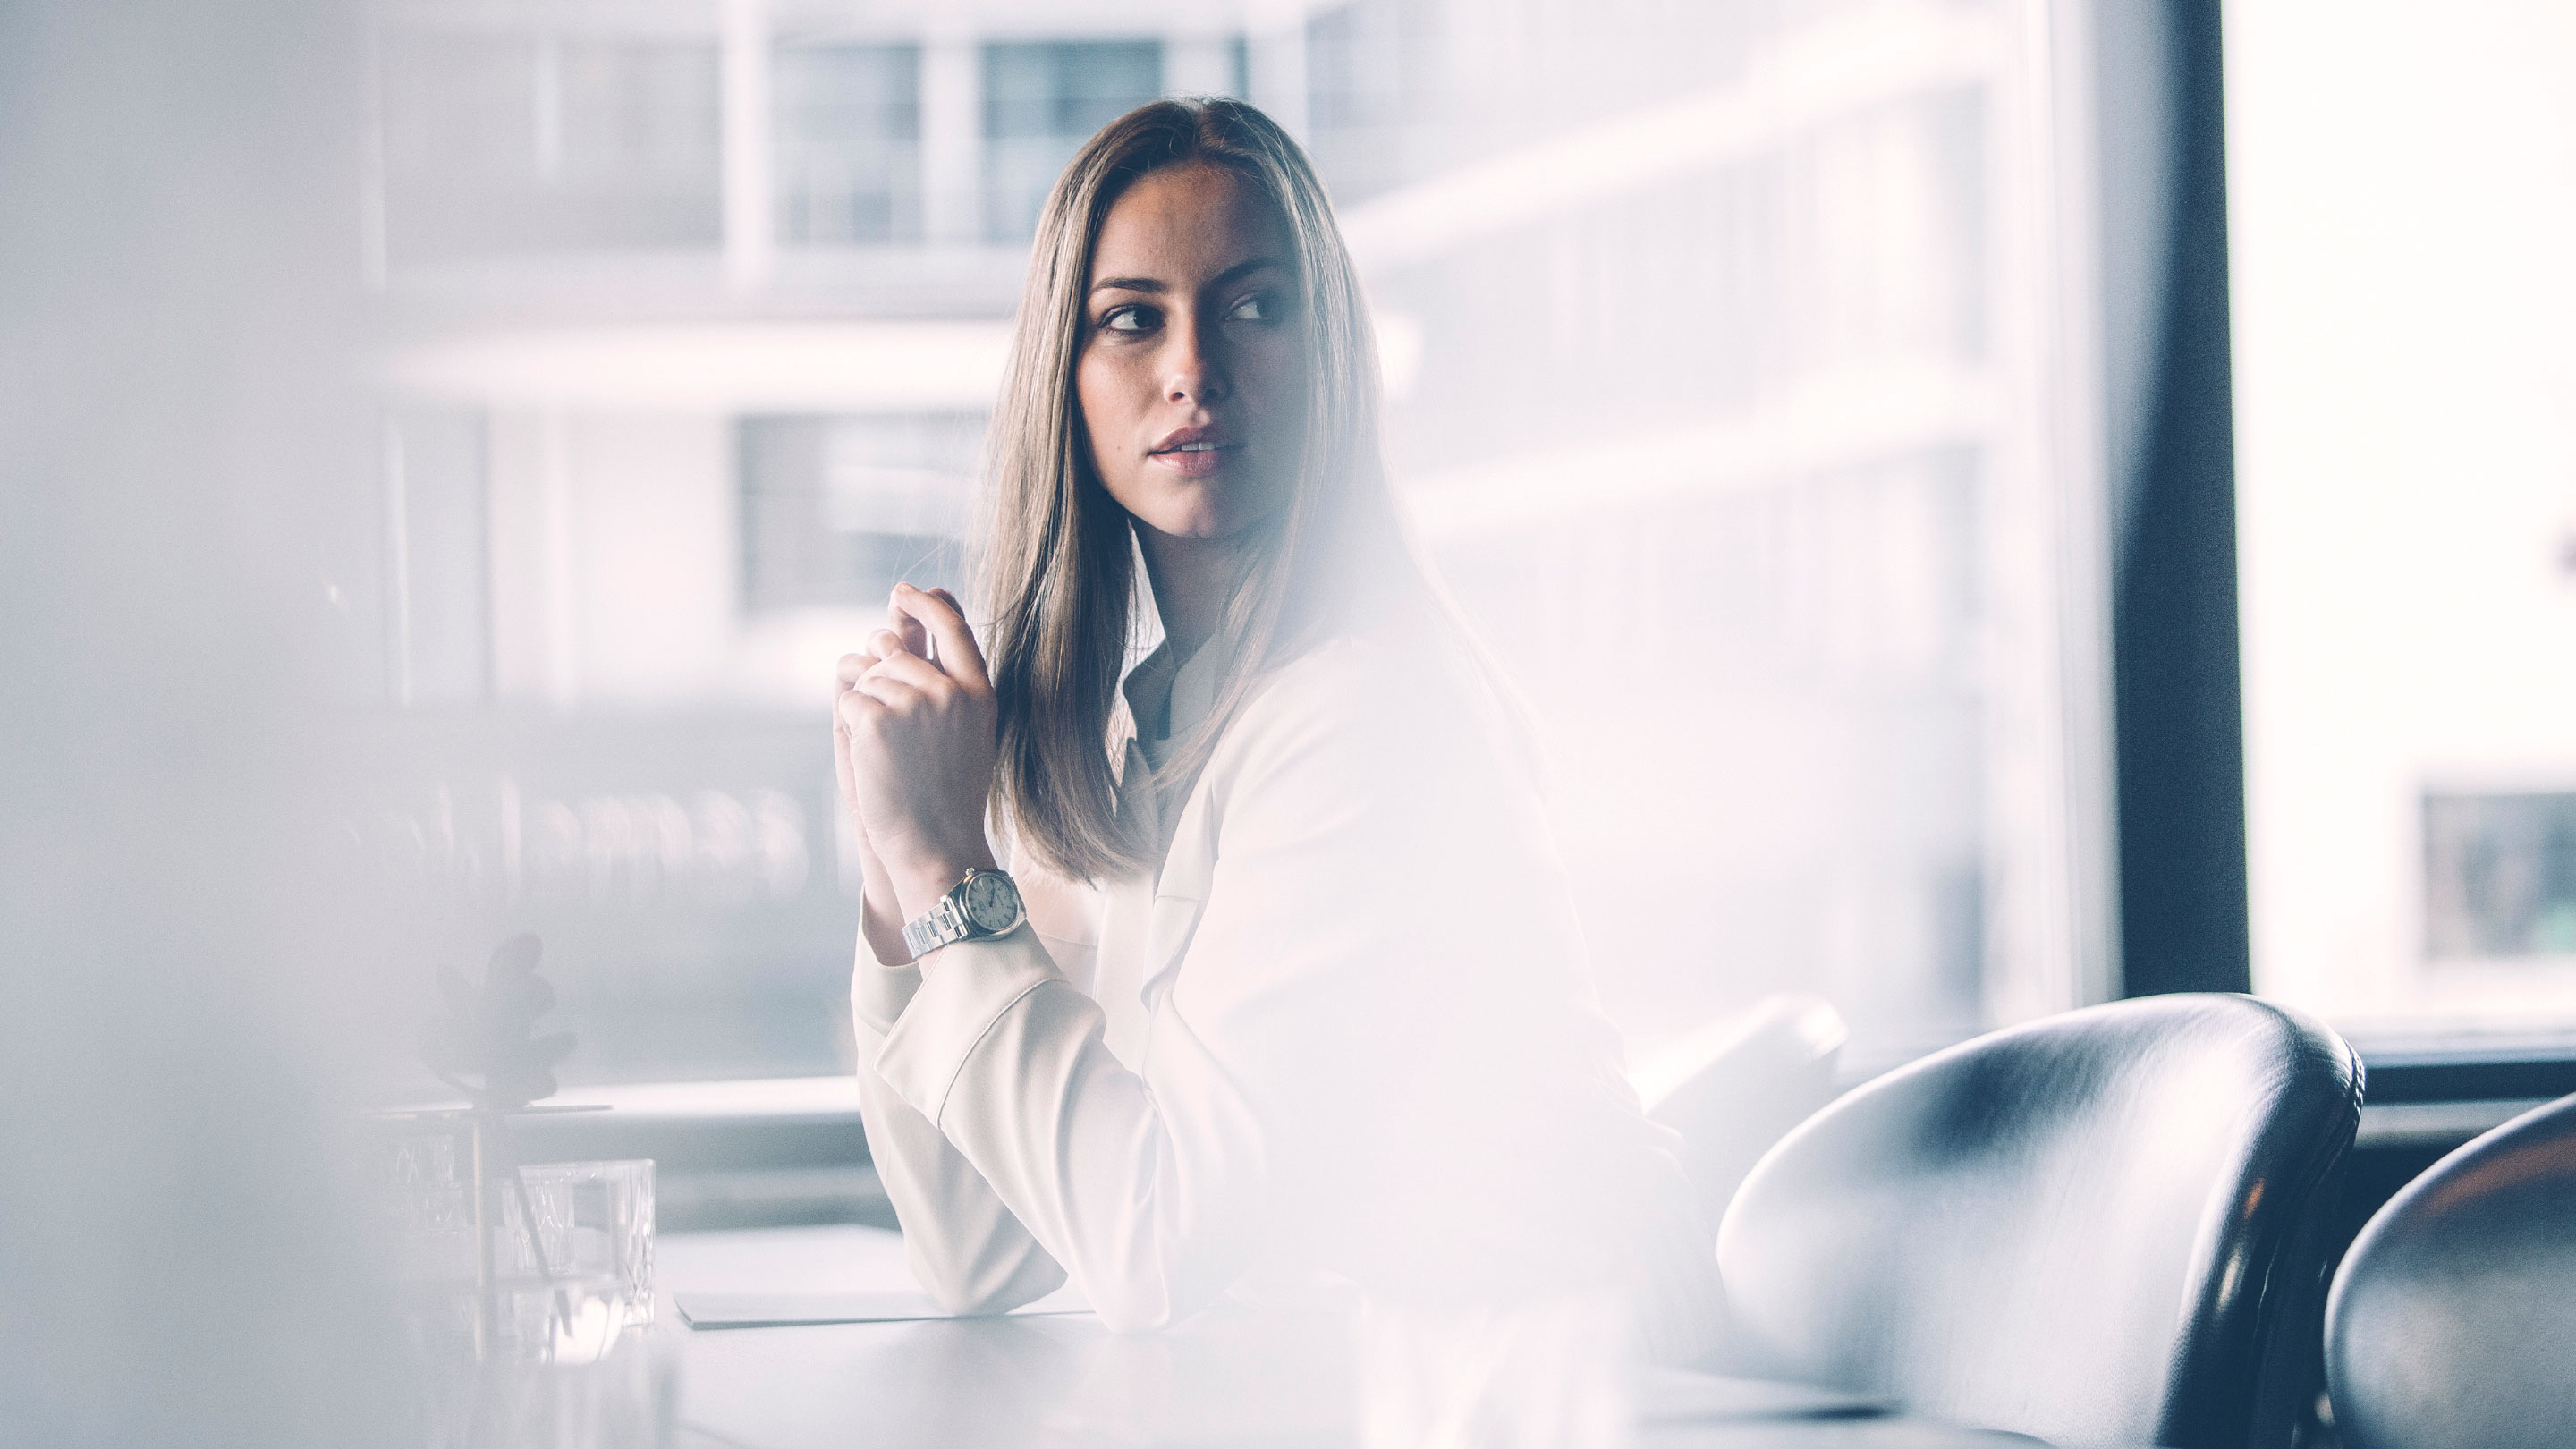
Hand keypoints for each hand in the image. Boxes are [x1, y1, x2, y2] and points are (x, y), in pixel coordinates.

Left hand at [834, 583, 1000, 927]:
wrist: (935, 846)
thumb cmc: (948, 795)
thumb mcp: (966, 733)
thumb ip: (947, 683)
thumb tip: (906, 630)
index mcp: (979, 692)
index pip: (952, 626)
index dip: (925, 604)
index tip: (902, 593)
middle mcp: (950, 690)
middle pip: (893, 650)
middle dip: (879, 675)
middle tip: (888, 726)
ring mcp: (914, 702)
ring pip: (867, 677)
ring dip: (865, 706)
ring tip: (888, 753)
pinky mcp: (876, 718)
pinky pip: (849, 700)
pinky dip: (851, 725)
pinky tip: (872, 757)